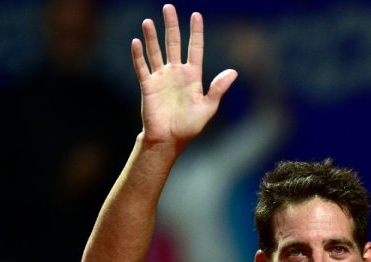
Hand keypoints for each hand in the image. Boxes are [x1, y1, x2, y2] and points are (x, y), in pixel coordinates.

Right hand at [131, 5, 236, 152]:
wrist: (169, 140)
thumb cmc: (189, 126)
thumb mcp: (208, 107)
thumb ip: (218, 88)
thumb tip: (233, 72)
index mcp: (193, 76)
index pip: (195, 49)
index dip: (196, 32)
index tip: (196, 15)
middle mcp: (176, 73)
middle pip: (174, 44)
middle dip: (171, 26)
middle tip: (169, 7)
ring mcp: (161, 78)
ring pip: (156, 52)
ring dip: (152, 37)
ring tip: (148, 21)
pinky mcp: (148, 86)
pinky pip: (142, 67)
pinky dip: (138, 55)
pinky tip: (136, 42)